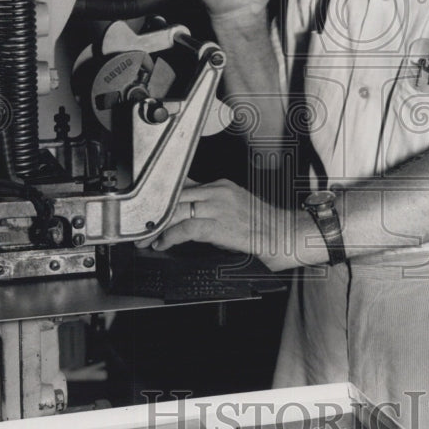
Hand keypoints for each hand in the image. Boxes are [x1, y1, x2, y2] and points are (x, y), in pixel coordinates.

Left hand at [148, 179, 312, 272]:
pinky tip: (163, 244)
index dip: (161, 198)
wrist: (286, 235)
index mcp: (221, 185)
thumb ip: (211, 207)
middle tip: (141, 227)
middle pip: (174, 196)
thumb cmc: (263, 226)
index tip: (148, 210)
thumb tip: (186, 215)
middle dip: (154, 213)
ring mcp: (218, 206)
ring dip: (157, 227)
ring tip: (147, 239)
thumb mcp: (235, 207)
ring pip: (176, 210)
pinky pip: (185, 227)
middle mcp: (217, 191)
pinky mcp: (218, 224)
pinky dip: (170, 236)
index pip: (182, 185)